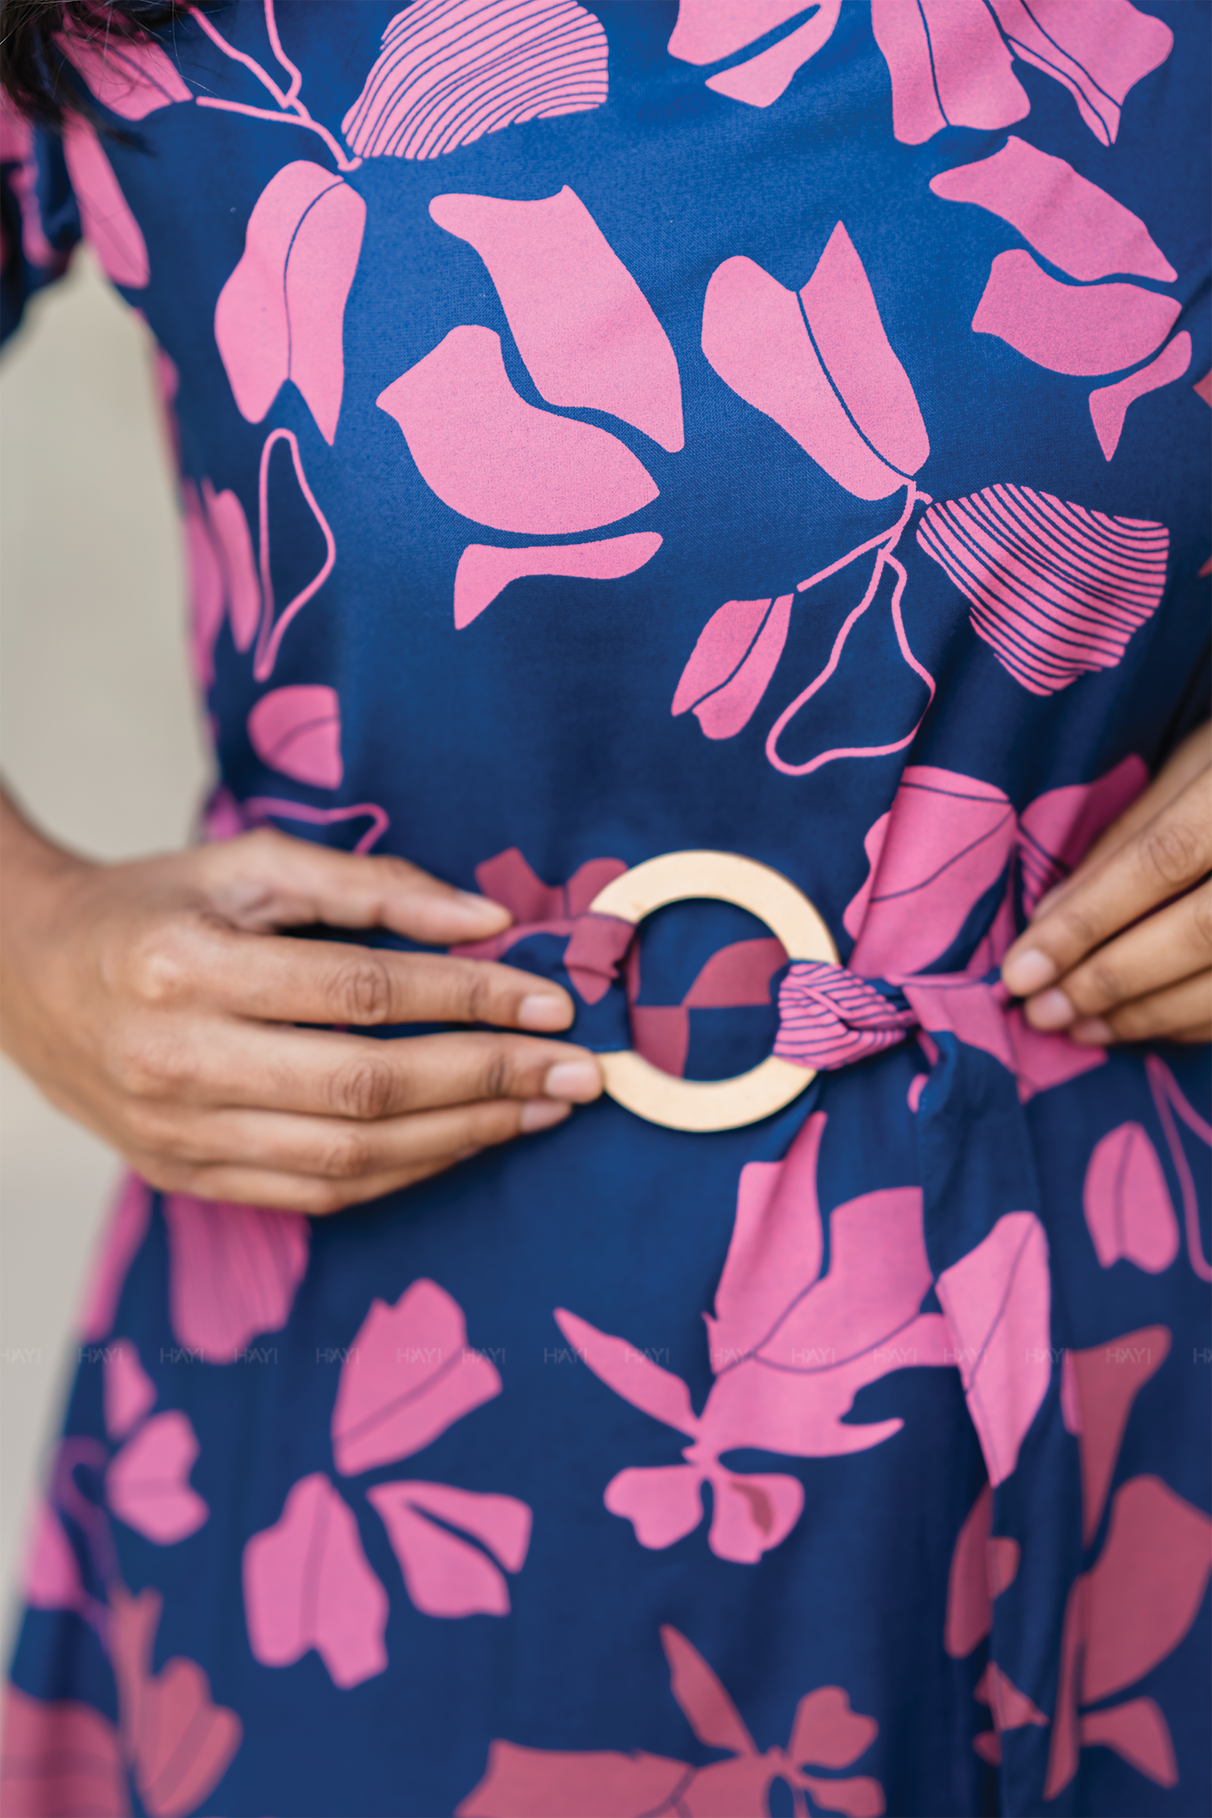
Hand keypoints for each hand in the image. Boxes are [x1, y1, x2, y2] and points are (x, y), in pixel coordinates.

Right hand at [0, 799, 601, 1212]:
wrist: (23, 977)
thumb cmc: (151, 908)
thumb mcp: (248, 866)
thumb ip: (371, 886)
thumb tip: (490, 921)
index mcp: (185, 966)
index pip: (361, 992)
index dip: (469, 1000)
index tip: (550, 1001)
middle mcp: (175, 1061)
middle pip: (365, 1089)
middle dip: (489, 1080)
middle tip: (578, 1072)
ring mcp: (175, 1135)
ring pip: (349, 1160)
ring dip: (463, 1137)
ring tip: (541, 1110)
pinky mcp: (183, 1177)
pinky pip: (316, 1195)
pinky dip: (405, 1173)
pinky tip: (466, 1140)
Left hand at [1002, 724, 1210, 1045]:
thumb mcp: (1199, 758)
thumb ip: (1128, 835)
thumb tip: (1049, 919)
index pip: (1160, 861)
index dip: (1086, 922)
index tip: (1020, 969)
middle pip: (1200, 933)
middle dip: (1109, 981)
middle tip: (1039, 1013)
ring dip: (1149, 1016)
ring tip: (1079, 1028)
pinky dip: (1199, 1023)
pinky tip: (1146, 1025)